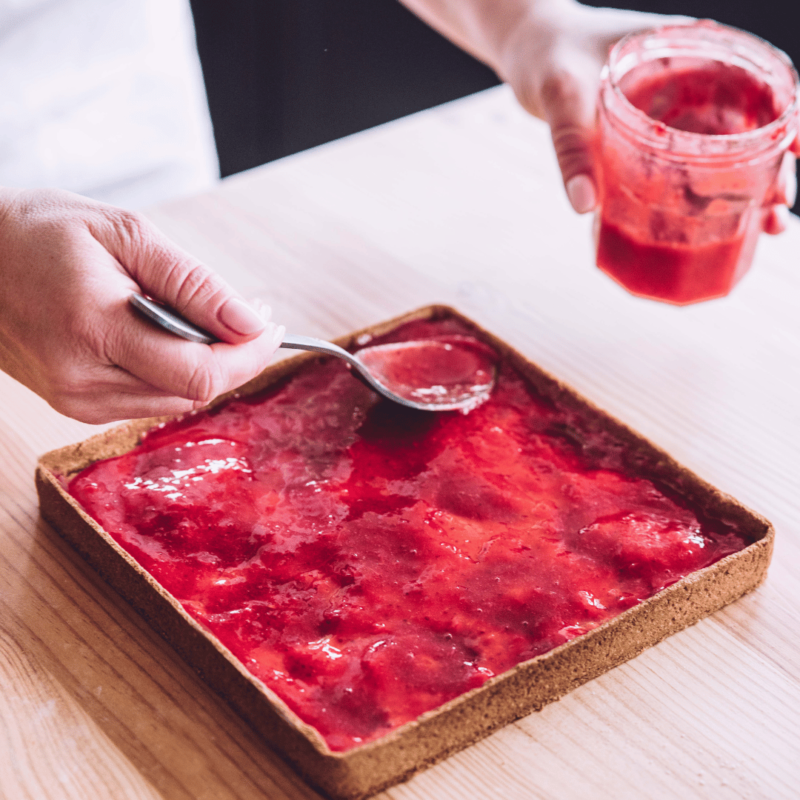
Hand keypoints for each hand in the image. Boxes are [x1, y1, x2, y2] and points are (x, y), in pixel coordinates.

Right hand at [0, 187, 283, 422]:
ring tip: (201, 318)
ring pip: (177, 400)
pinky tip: (167, 337)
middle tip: (245, 315)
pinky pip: (150, 400)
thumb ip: (193, 284)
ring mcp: (76, 400)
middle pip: (194, 392)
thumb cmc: (37, 233)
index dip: (247, 355)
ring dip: (205, 365)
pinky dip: (173, 372)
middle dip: (233, 358)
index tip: (270, 326)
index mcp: (94, 326)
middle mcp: (83, 378)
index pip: (199, 372)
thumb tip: (251, 323)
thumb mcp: (124, 234)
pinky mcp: (75, 406)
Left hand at [493, 1, 795, 232]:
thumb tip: (584, 207)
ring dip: (745, 188)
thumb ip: (572, 147)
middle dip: (770, 169)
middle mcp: (688, 81)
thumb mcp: (561, 96)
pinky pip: (685, 167)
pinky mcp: (650, 137)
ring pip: (723, 151)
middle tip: (777, 211)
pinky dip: (701, 195)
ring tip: (764, 227)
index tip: (798, 148)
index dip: (787, 114)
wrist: (526, 51)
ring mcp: (671, 112)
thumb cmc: (546, 58)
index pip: (756, 77)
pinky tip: (710, 228)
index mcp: (685, 52)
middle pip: (748, 125)